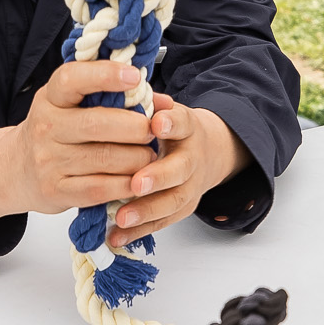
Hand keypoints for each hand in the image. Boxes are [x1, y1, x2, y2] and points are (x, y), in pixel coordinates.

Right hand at [0, 60, 163, 217]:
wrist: (16, 169)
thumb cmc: (55, 131)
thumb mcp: (70, 105)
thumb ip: (110, 97)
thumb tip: (164, 103)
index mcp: (51, 98)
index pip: (73, 79)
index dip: (105, 75)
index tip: (135, 77)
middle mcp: (46, 127)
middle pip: (97, 124)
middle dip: (135, 127)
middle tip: (153, 130)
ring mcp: (48, 161)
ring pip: (105, 158)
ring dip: (137, 158)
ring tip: (150, 155)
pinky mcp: (56, 191)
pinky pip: (99, 189)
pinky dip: (125, 184)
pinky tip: (137, 179)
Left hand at [111, 94, 239, 241]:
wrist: (207, 152)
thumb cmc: (172, 129)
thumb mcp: (165, 109)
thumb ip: (148, 103)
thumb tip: (129, 87)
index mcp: (188, 128)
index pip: (183, 123)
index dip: (171, 123)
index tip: (156, 124)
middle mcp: (193, 158)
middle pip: (180, 169)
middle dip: (159, 177)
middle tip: (137, 183)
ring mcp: (191, 186)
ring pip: (173, 201)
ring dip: (147, 211)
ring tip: (121, 218)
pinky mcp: (183, 207)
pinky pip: (162, 222)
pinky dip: (139, 231)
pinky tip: (116, 237)